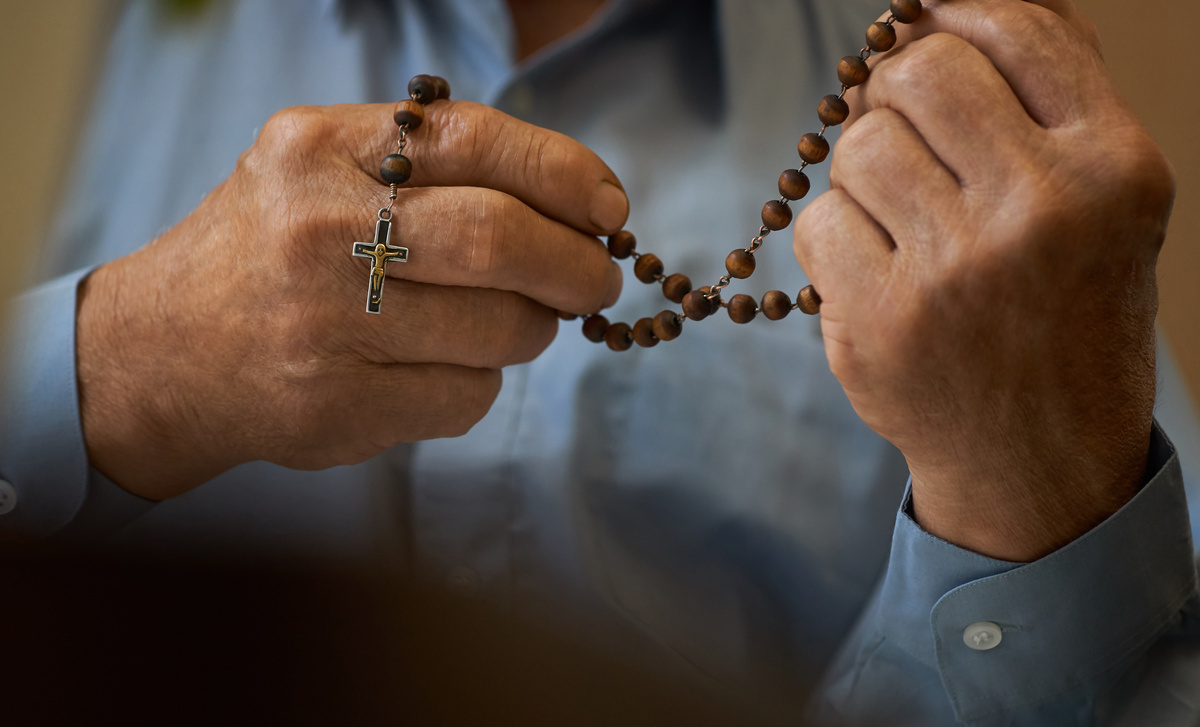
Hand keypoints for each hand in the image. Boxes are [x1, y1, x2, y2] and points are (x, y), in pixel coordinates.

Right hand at [76, 101, 627, 499]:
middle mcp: (318, 230)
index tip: (609, 209)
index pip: (477, 139)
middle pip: (500, 242)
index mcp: (320, 150)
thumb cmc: (271, 251)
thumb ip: (430, 168)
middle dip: (576, 267)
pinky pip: (466, 397)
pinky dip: (480, 384)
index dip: (565, 174)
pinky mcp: (336, 406)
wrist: (160, 353)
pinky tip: (441, 368)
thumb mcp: (322, 171)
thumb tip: (580, 206)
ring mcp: (324, 325)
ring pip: (499, 331)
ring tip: (510, 324)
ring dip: (530, 331)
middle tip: (596, 282)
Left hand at [793, 0, 1173, 559]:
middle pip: (918, 73)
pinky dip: (835, 235)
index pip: (1015, 30)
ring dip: (863, 168)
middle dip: (896, 90)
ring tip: (902, 215)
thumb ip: (1050, 95)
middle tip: (909, 131)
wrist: (1043, 458)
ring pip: (856, 144)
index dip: (955, 13)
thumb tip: (957, 2)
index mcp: (1114, 169)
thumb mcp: (1101, 203)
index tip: (928, 21)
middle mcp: (1041, 213)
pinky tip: (876, 269)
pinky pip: (818, 220)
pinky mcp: (881, 324)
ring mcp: (954, 272)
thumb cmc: (1067, 311)